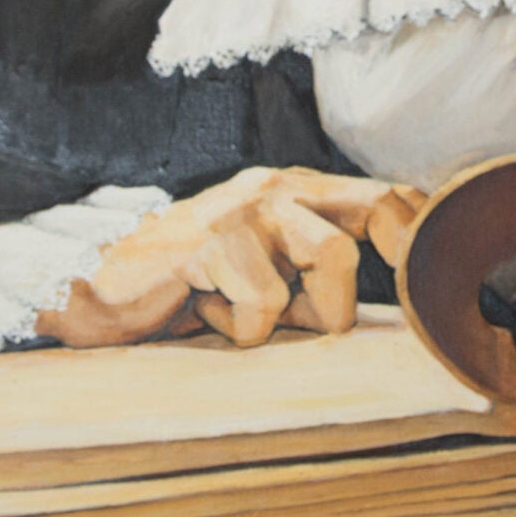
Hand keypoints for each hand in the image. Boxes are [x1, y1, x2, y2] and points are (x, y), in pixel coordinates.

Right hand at [33, 167, 425, 349]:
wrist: (99, 288)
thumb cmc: (190, 287)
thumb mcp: (266, 270)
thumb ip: (317, 269)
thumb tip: (386, 306)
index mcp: (297, 189)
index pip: (387, 193)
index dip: (415, 232)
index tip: (416, 277)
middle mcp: (277, 187)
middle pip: (372, 215)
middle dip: (362, 276)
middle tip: (317, 318)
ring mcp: (245, 209)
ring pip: (332, 255)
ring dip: (298, 311)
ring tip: (244, 316)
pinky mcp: (211, 241)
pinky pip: (265, 302)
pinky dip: (240, 329)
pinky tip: (203, 313)